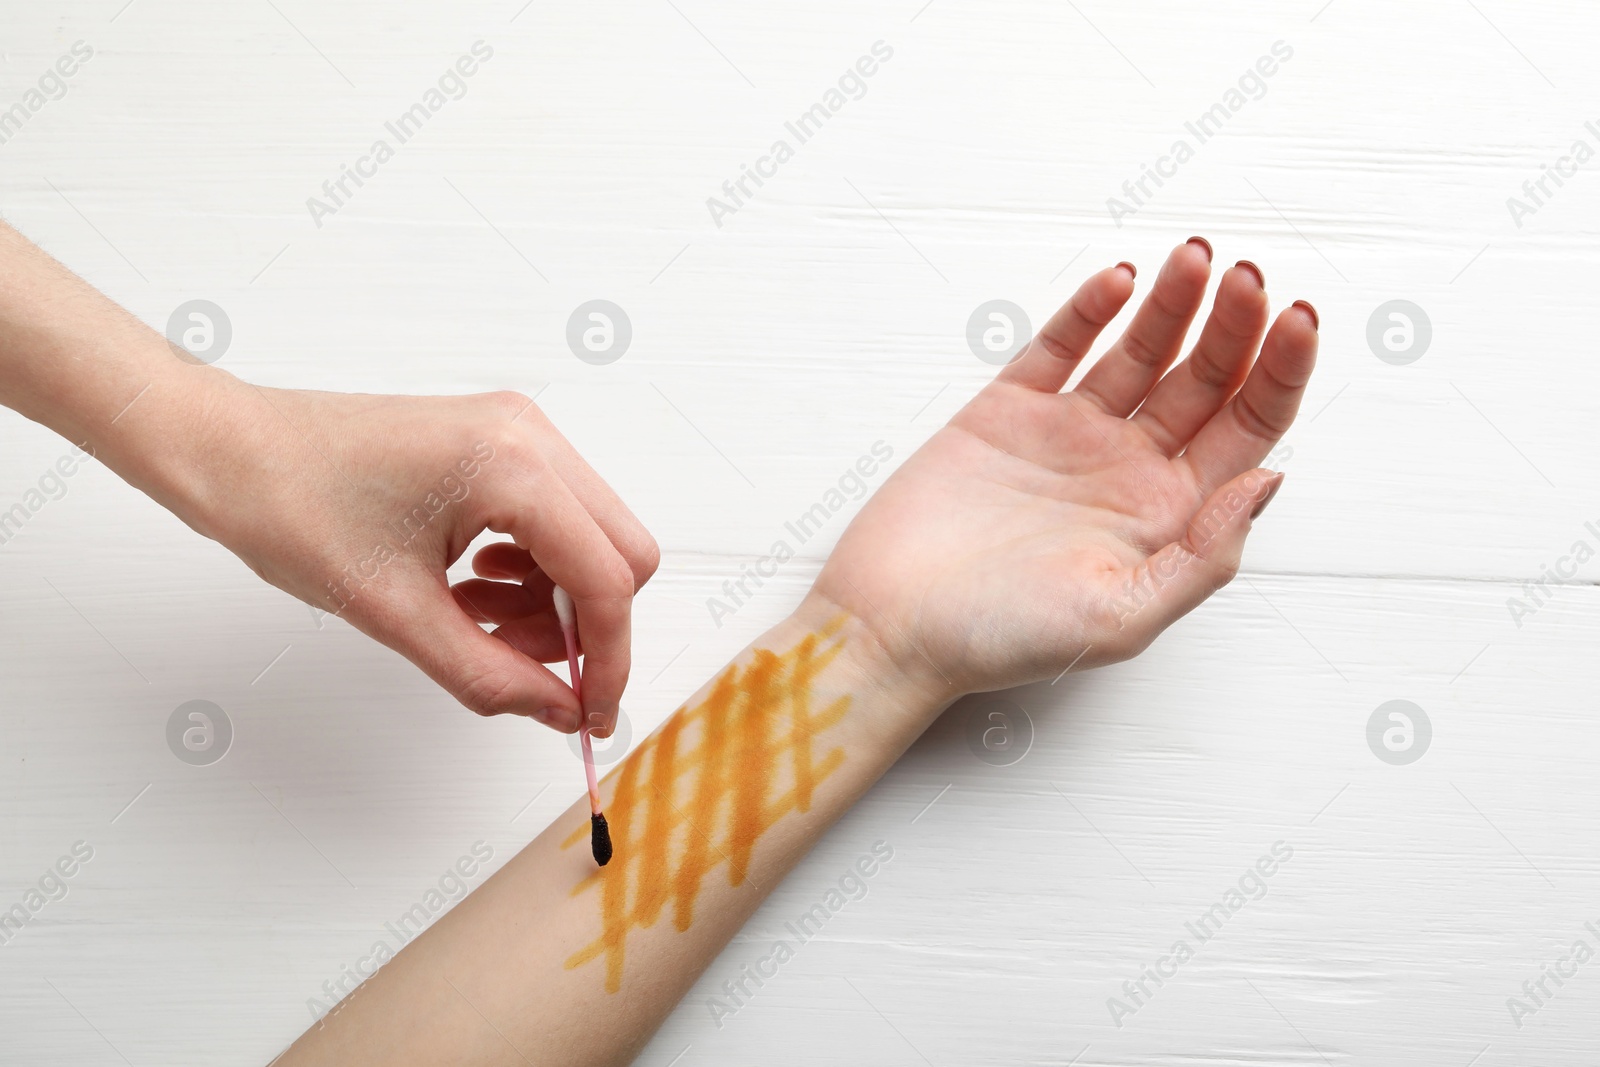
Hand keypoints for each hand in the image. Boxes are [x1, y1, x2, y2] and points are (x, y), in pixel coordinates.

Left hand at [175, 384, 656, 733]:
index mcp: (512, 467)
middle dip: (586, 625)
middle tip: (530, 670)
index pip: (607, 577)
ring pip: (591, 538)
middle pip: (620, 552)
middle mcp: (530, 437)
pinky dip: (530, 568)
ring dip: (552, 599)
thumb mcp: (398, 614)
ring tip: (478, 625)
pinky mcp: (500, 441)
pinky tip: (472, 590)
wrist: (231, 452)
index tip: (590, 715)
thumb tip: (561, 712)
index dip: (608, 657)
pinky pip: (555, 518)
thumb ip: (491, 673)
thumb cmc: (293, 509)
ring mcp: (518, 432)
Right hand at [809, 239, 1316, 699]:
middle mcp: (1128, 470)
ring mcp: (1069, 435)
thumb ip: (1204, 557)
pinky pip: (1059, 347)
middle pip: (1205, 379)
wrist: (891, 625)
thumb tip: (1270, 481)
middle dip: (1235, 324)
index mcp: (1168, 517)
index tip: (1297, 320)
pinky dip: (1089, 310)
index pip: (1248, 429)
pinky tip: (1119, 282)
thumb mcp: (1123, 619)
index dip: (1279, 373)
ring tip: (1193, 258)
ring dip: (1173, 303)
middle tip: (1248, 276)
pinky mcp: (1008, 411)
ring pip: (1140, 351)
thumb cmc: (1000, 639)